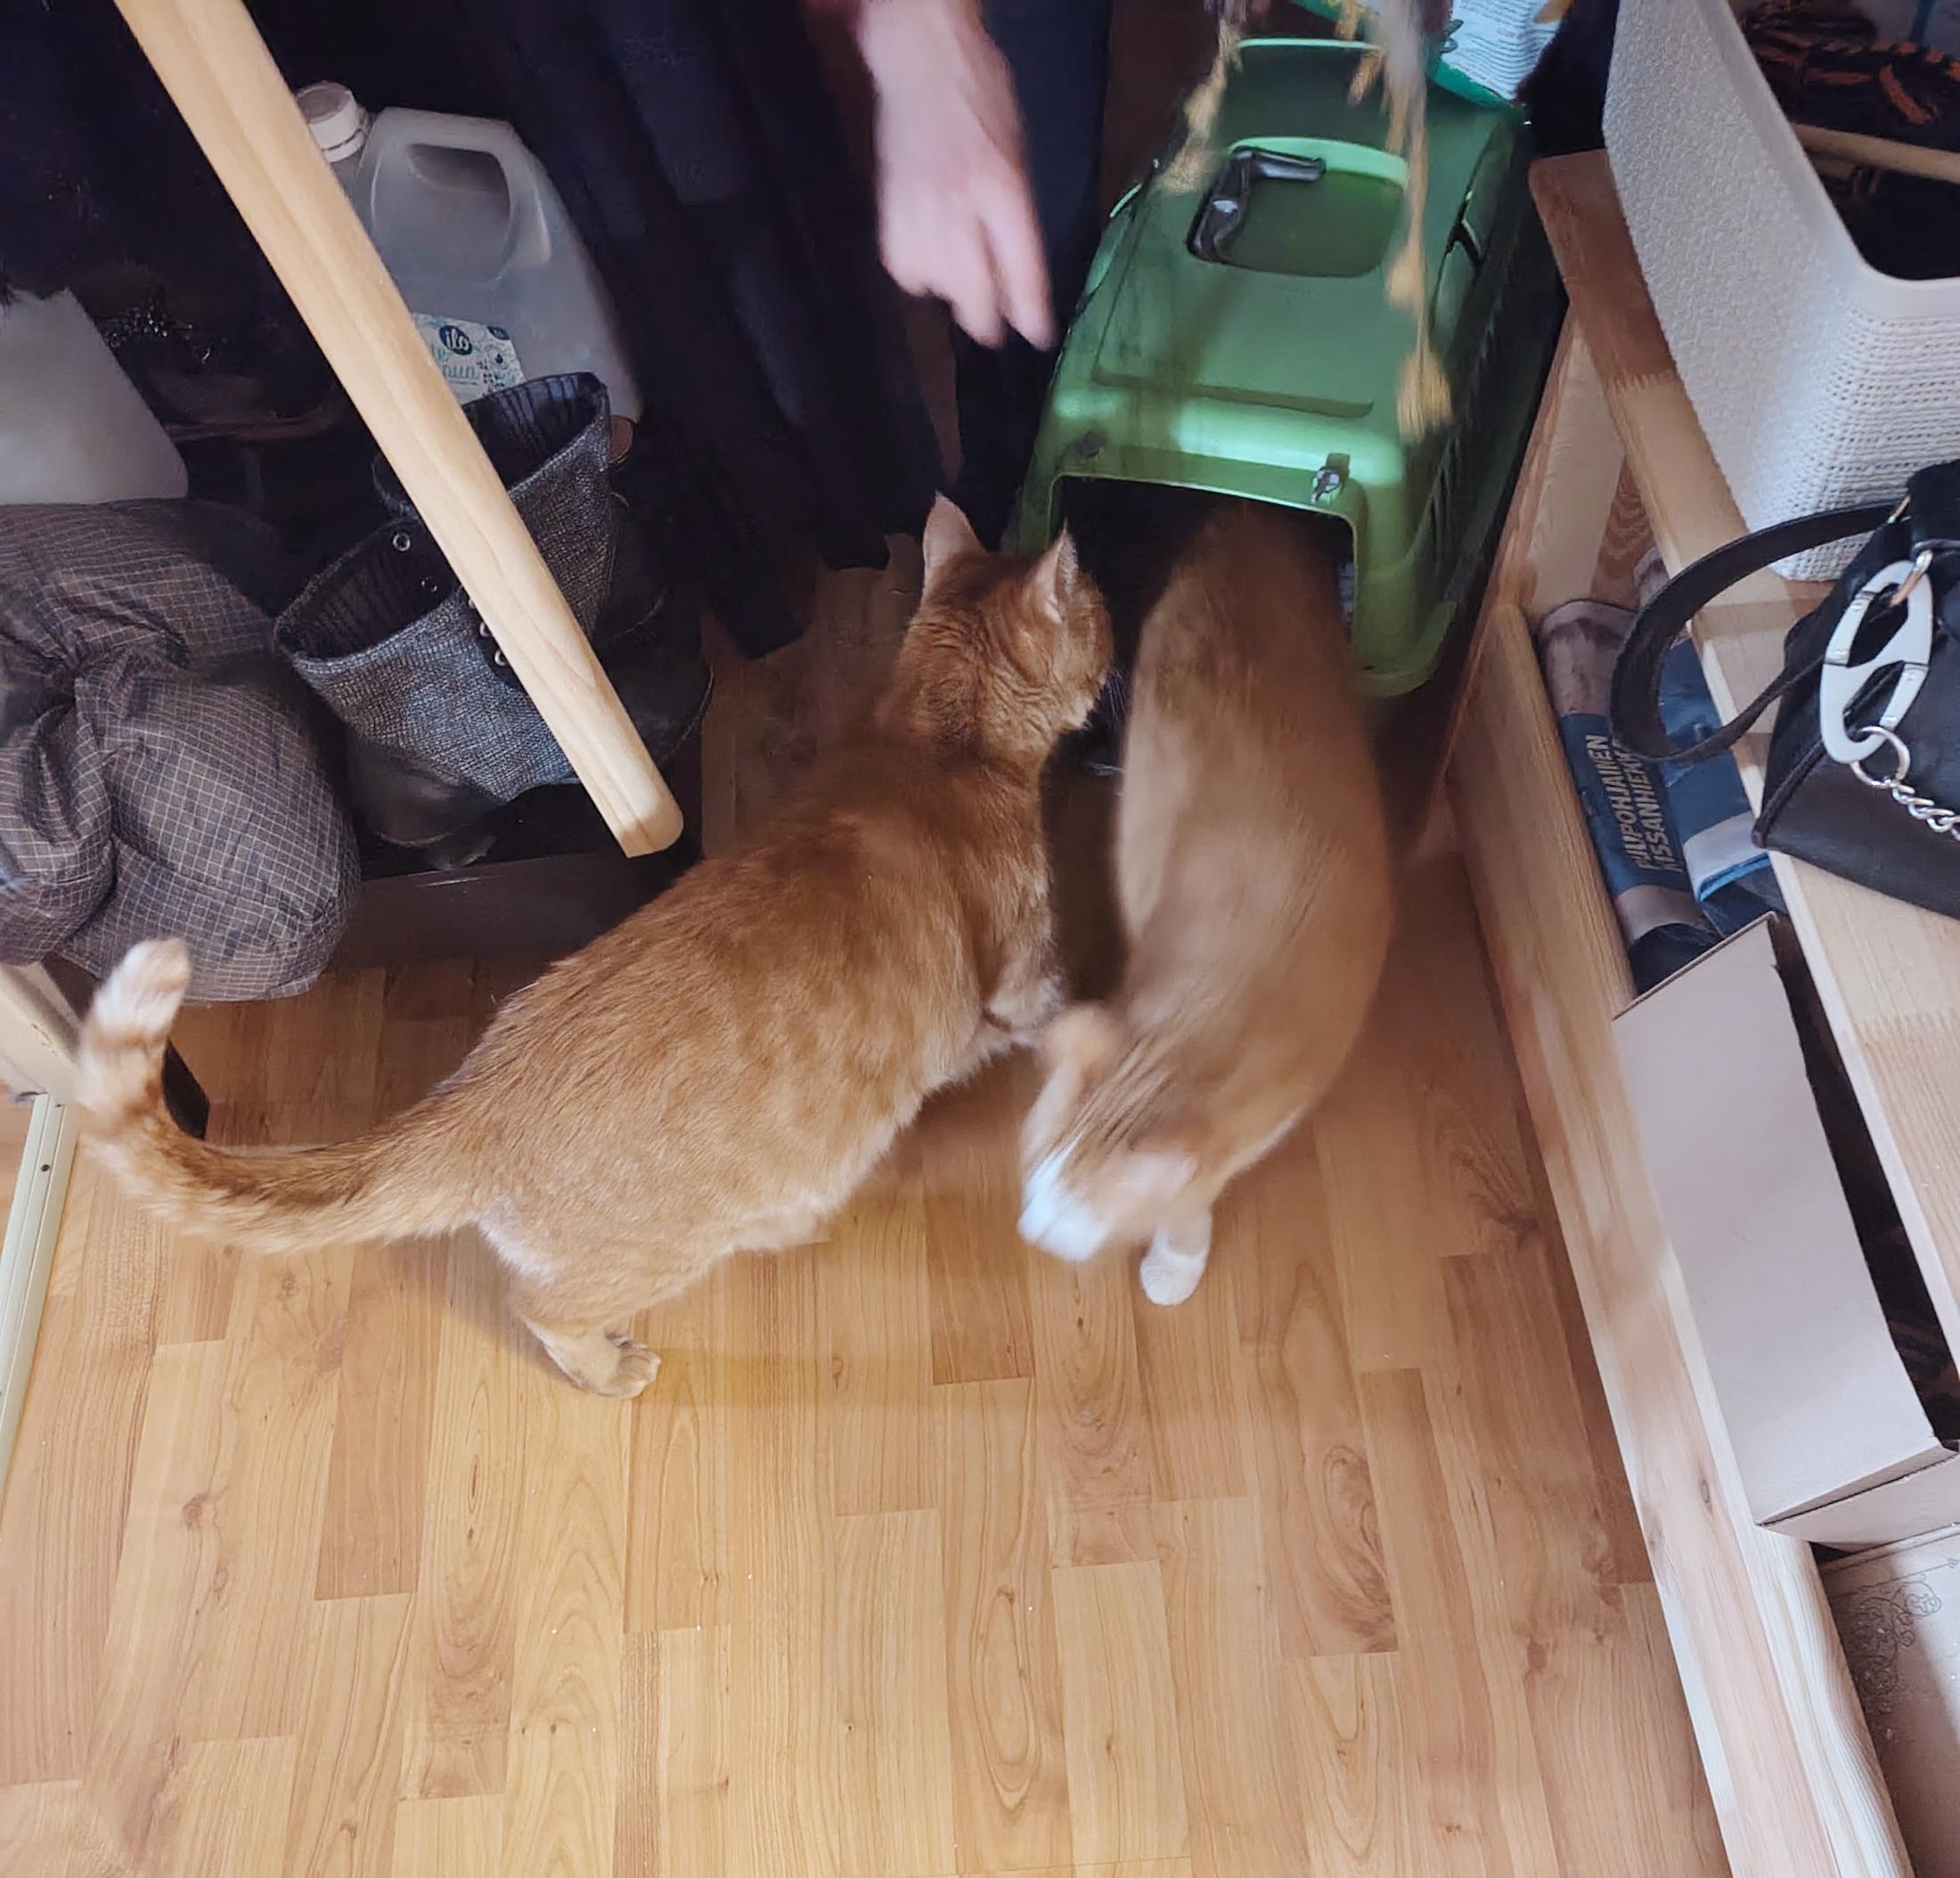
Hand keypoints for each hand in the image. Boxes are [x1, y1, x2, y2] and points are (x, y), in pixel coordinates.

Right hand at [855, 0, 1052, 349]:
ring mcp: (920, 206)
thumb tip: (1017, 282)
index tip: (1038, 336)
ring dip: (950, 291)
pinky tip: (928, 261)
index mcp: (1003, 187)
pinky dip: (916, 273)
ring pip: (935, 282)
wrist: (924, 59)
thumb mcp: (1017, 153)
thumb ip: (1018, 219)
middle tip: (992, 328)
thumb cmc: (982, 98)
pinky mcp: (889, 205)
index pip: (1020, 267)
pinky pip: (901, 264)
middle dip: (985, 319)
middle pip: (972, 289)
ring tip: (960, 280)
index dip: (1030, 311)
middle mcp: (961, 203)